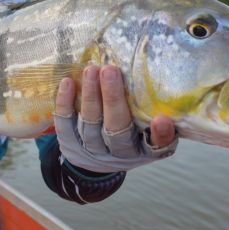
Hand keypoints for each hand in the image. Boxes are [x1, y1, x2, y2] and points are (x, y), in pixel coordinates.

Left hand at [53, 65, 178, 172]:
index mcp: (142, 150)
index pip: (156, 145)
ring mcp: (92, 149)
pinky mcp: (70, 143)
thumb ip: (158, 119)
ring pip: (90, 122)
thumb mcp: (149, 133)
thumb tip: (164, 100)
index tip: (161, 119)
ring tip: (91, 70)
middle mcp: (117, 153)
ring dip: (90, 95)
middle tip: (110, 70)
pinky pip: (65, 124)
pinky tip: (67, 83)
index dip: (160, 135)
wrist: (100, 159)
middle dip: (113, 98)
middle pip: (116, 127)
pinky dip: (65, 103)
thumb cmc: (132, 137)